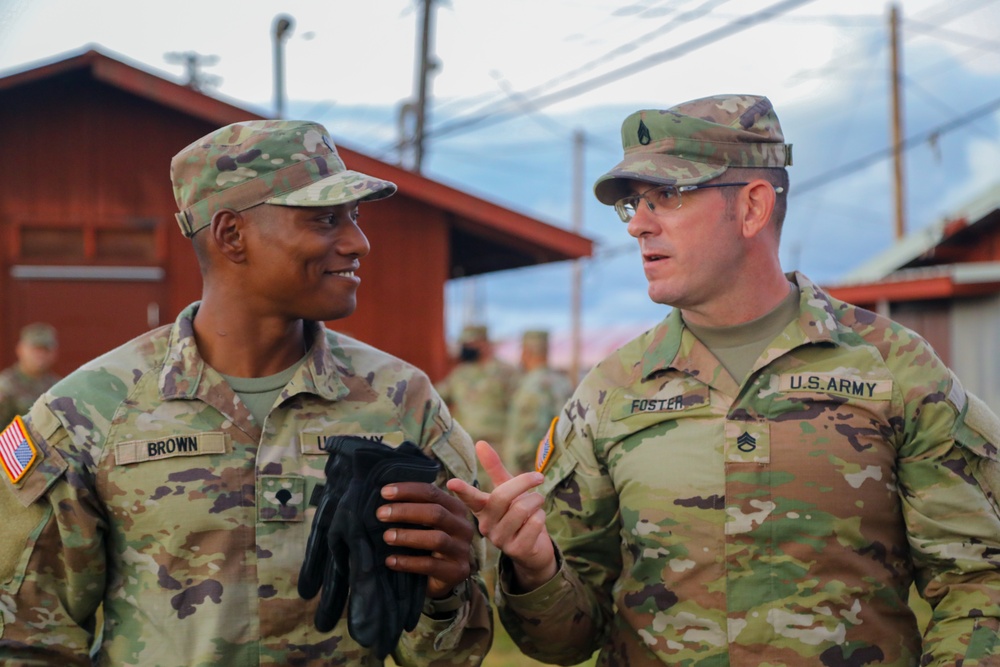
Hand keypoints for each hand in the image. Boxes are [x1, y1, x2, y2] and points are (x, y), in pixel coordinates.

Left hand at [378, 480, 475, 598]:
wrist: (442, 578)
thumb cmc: (429, 544)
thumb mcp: (427, 523)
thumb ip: (416, 508)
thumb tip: (385, 495)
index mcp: (456, 509)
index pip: (432, 493)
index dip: (408, 491)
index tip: (384, 492)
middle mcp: (463, 527)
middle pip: (436, 513)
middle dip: (405, 511)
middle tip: (381, 514)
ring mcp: (462, 550)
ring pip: (436, 539)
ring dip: (408, 536)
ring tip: (386, 537)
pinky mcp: (457, 571)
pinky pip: (431, 565)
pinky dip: (408, 562)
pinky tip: (390, 561)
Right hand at [447, 441, 556, 591]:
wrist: (534, 550)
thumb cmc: (519, 514)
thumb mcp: (508, 489)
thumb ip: (494, 468)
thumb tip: (480, 443)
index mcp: (482, 509)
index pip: (470, 498)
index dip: (462, 490)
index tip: (452, 482)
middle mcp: (486, 525)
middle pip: (502, 497)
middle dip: (524, 482)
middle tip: (539, 477)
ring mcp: (500, 540)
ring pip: (521, 509)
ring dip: (536, 501)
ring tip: (537, 503)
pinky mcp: (517, 550)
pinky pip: (534, 523)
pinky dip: (542, 516)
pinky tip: (538, 521)